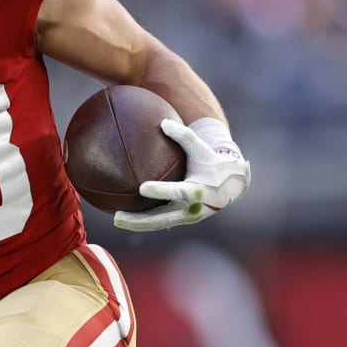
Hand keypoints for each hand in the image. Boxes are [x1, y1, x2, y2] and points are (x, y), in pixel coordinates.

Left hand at [114, 117, 251, 232]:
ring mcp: (186, 217)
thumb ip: (184, 135)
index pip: (177, 191)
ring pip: (158, 224)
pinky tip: (125, 215)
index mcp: (198, 190)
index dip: (160, 191)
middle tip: (118, 216)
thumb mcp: (202, 148)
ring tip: (115, 219)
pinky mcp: (181, 220)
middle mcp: (192, 209)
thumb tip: (163, 122)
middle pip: (162, 217)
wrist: (231, 186)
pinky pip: (159, 222)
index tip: (142, 188)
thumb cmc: (212, 163)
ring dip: (137, 224)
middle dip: (140, 220)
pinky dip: (143, 221)